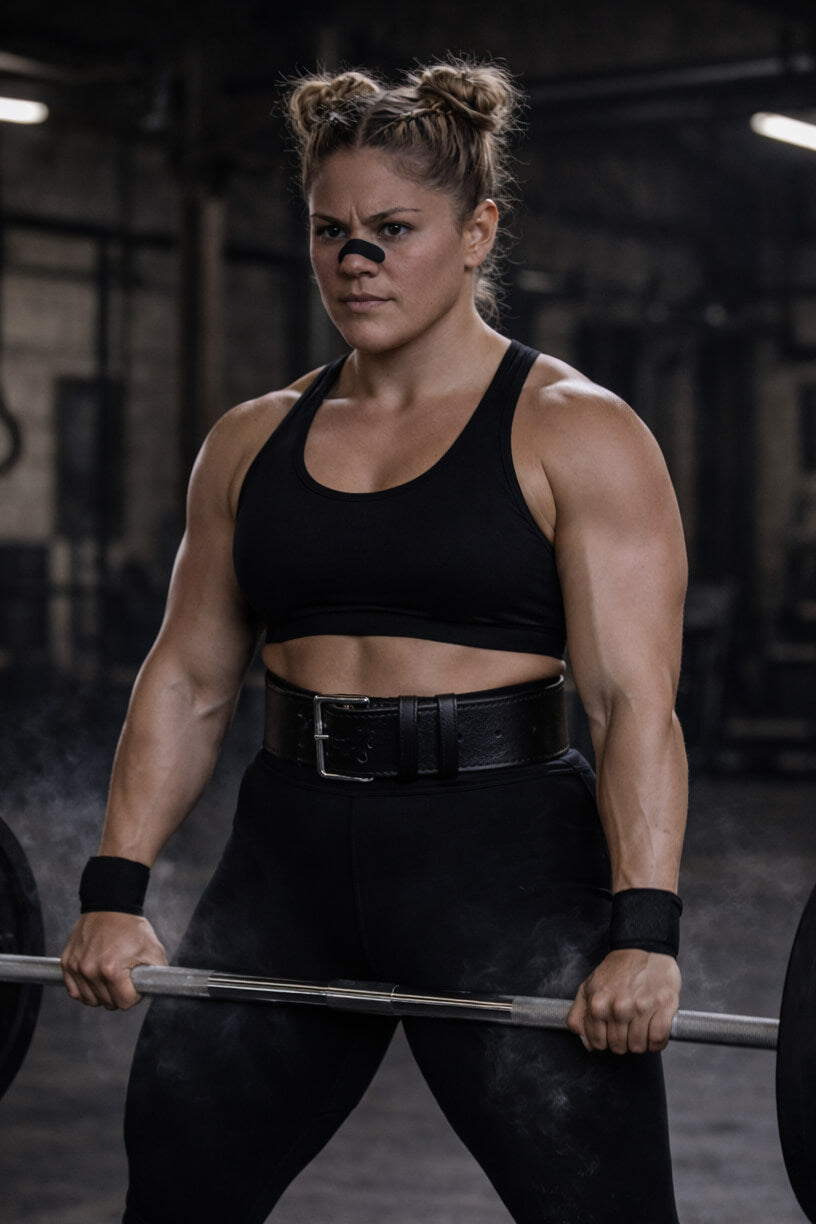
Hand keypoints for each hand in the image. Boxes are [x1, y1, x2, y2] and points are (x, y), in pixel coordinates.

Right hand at [61, 911, 167, 1010]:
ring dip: (102, 994)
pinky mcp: (67, 963)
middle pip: (108, 1004)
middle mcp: (90, 971)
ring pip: (90, 1001)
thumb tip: (155, 992)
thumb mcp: (153, 949)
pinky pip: (74, 992)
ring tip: (110, 978)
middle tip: (124, 977)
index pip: (125, 1003)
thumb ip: (156, 975)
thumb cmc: (131, 927)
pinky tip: (95, 981)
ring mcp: (76, 967)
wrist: (110, 906)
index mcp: (112, 970)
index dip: (134, 995)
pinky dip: (85, 991)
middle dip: (119, 994)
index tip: (135, 983)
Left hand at [566, 948, 680, 1053]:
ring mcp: (641, 1008)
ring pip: (639, 1046)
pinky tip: (653, 1031)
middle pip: (620, 1047)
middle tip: (627, 1029)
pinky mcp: (663, 1007)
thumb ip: (579, 1015)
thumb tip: (586, 1043)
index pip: (598, 1043)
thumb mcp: (588, 987)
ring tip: (640, 1028)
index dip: (605, 1042)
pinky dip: (657, 1042)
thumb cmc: (617, 970)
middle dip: (623, 1042)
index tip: (611, 1034)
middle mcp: (618, 1008)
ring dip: (641, 1043)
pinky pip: (658, 1040)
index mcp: (598, 1004)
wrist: (643, 948)